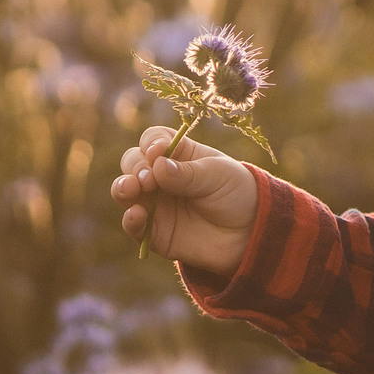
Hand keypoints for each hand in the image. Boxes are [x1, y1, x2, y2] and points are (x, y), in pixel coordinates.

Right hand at [112, 126, 257, 274]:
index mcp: (178, 154)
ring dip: (123, 188)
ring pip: (125, 191)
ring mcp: (156, 204)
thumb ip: (188, 174)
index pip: (152, 140)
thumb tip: (158, 166)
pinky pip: (133, 225)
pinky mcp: (155, 232)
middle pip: (132, 162)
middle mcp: (161, 177)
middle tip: (149, 178)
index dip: (151, 143)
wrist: (250, 232)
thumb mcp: (218, 176)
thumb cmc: (236, 193)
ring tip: (133, 189)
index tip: (159, 151)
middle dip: (136, 167)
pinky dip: (130, 220)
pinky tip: (136, 215)